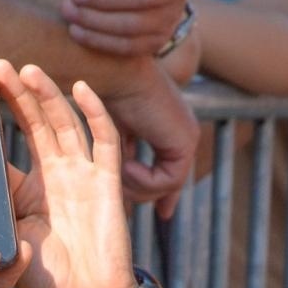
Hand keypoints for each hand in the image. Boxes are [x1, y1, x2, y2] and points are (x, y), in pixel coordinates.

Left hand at [0, 60, 139, 287]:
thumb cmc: (46, 282)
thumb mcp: (7, 238)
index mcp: (30, 191)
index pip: (9, 145)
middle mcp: (57, 177)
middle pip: (35, 124)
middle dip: (16, 95)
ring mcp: (84, 176)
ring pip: (65, 124)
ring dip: (46, 95)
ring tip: (24, 69)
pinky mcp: (109, 183)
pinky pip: (106, 141)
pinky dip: (95, 112)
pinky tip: (79, 88)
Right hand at [99, 63, 196, 214]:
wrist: (111, 73)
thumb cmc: (101, 95)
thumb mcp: (111, 134)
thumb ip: (121, 157)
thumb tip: (115, 182)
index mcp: (166, 125)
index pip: (170, 167)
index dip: (166, 193)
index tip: (165, 213)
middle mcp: (181, 131)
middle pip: (171, 180)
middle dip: (158, 198)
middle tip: (150, 211)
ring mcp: (186, 138)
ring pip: (166, 185)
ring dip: (136, 186)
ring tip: (115, 175)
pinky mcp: (185, 143)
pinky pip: (166, 181)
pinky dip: (142, 179)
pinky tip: (125, 167)